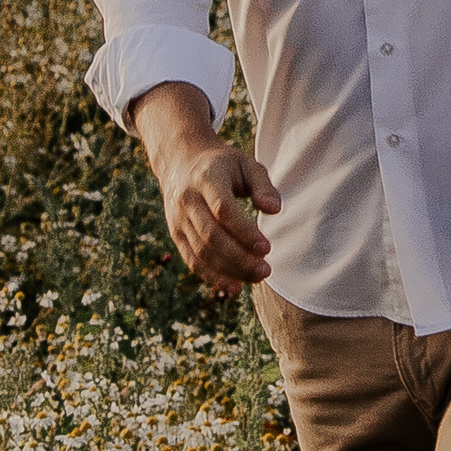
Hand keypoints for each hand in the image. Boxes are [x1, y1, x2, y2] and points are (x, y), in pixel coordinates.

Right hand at [132, 83, 281, 295]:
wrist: (180, 162)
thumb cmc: (223, 165)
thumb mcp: (246, 164)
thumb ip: (263, 185)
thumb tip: (274, 210)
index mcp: (206, 179)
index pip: (223, 209)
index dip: (244, 231)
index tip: (266, 248)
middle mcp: (187, 200)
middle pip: (211, 236)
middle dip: (239, 258)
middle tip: (266, 270)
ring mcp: (178, 219)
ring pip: (201, 252)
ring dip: (229, 270)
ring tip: (257, 278)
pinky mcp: (176, 235)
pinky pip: (192, 260)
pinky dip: (212, 277)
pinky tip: (234, 288)